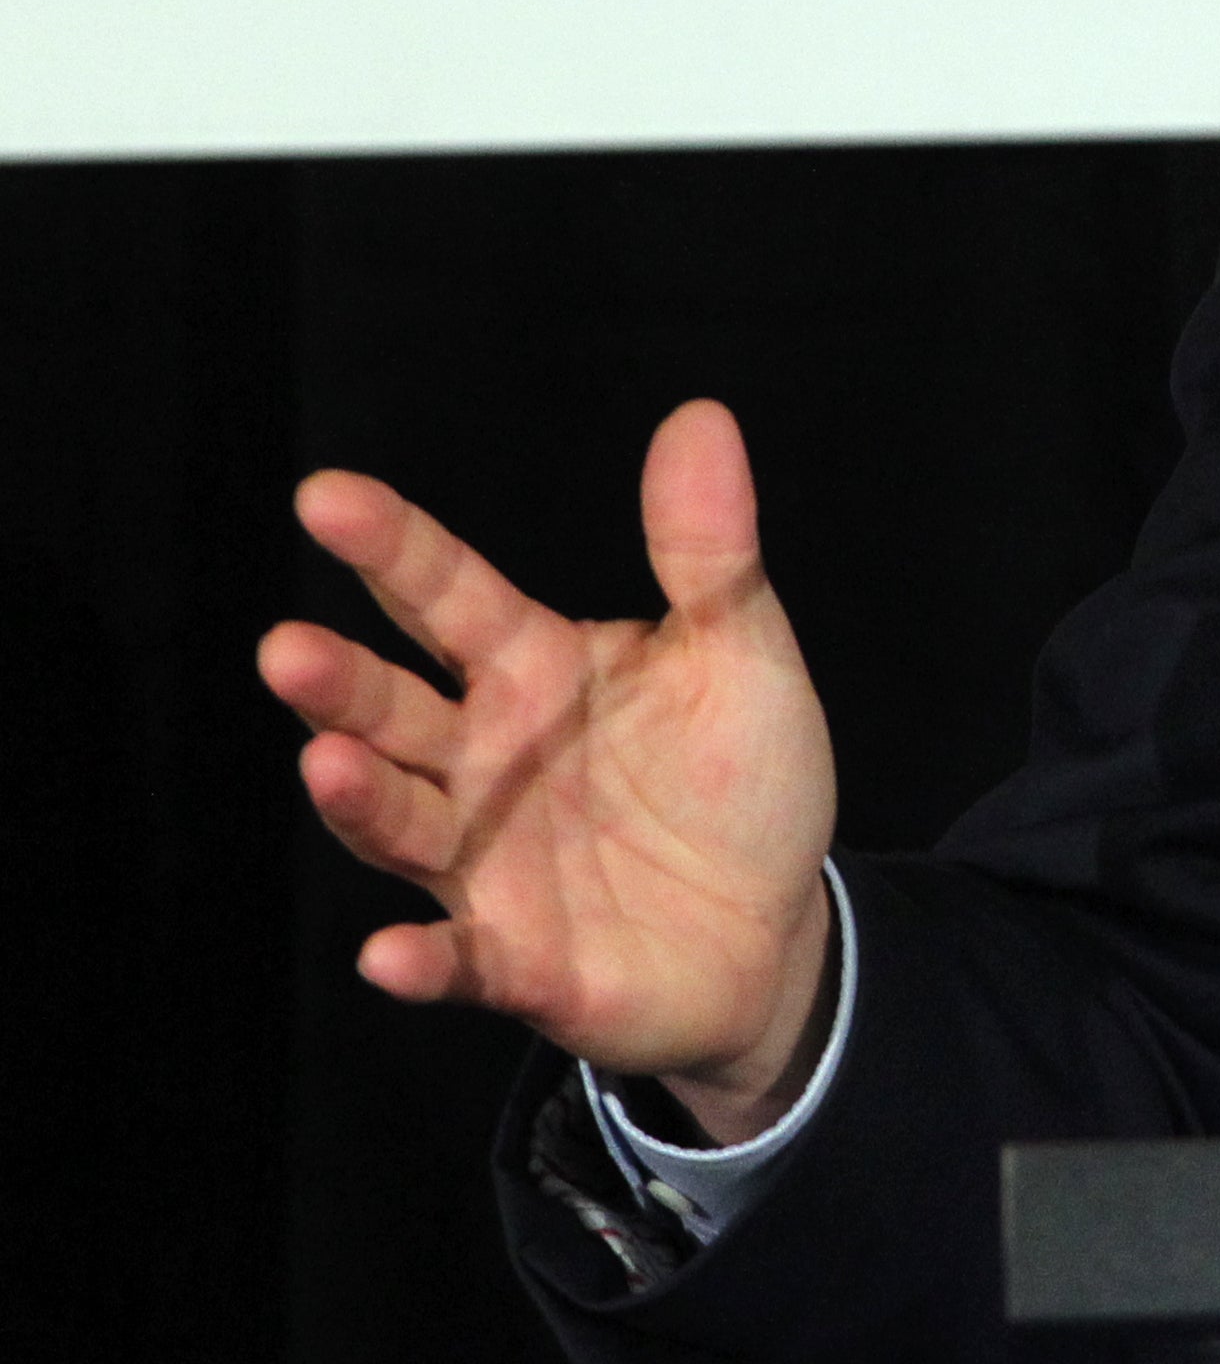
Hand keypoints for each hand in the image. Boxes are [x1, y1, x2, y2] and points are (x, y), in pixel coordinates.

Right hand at [258, 399, 839, 1142]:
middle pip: (391, 711)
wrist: (776, 926)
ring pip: (400, 823)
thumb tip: (700, 416)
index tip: (322, 495)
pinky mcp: (518, 959)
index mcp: (533, 671)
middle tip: (285, 646)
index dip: (390, 546)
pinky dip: (424, 961)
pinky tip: (389, 954)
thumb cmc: (741, 779)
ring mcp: (487, 862)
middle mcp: (483, 760)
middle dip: (336, 682)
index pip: (446, 597)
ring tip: (324, 761)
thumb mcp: (742, 654)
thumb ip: (709, 553)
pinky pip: (460, 960)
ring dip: (359, 798)